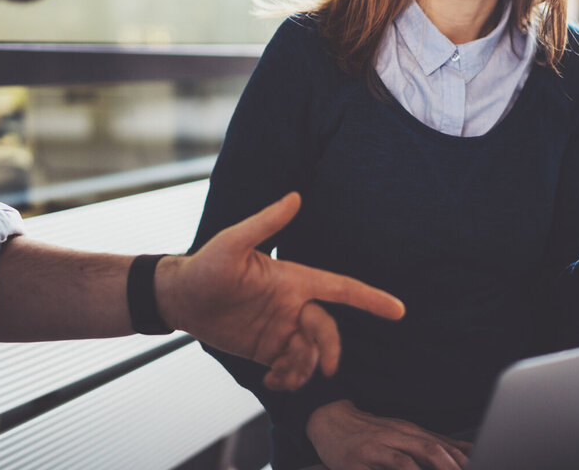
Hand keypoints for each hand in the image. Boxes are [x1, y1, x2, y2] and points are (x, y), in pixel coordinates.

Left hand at [155, 193, 404, 390]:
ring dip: (305, 368)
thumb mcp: (233, 242)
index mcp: (293, 279)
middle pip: (328, 329)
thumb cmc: (206, 264)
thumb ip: (266, 223)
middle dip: (330, 349)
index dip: (370, 298)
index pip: (340, 288)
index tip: (398, 310)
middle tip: (323, 369)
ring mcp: (281, 327)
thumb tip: (295, 196)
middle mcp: (293, 303)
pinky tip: (272, 381)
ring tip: (280, 375)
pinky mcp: (267, 349)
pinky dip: (289, 379)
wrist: (180, 297)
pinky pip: (291, 368)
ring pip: (311, 352)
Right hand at [306, 400, 471, 469]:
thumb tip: (467, 452)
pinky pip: (387, 465)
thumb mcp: (401, 434)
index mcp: (410, 432)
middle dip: (454, 466)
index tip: (486, 463)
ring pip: (412, 456)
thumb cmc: (369, 433)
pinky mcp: (361, 458)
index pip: (445, 445)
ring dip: (434, 468)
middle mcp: (399, 435)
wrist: (329, 420)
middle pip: (433, 448)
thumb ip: (431, 444)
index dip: (466, 459)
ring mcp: (380, 445)